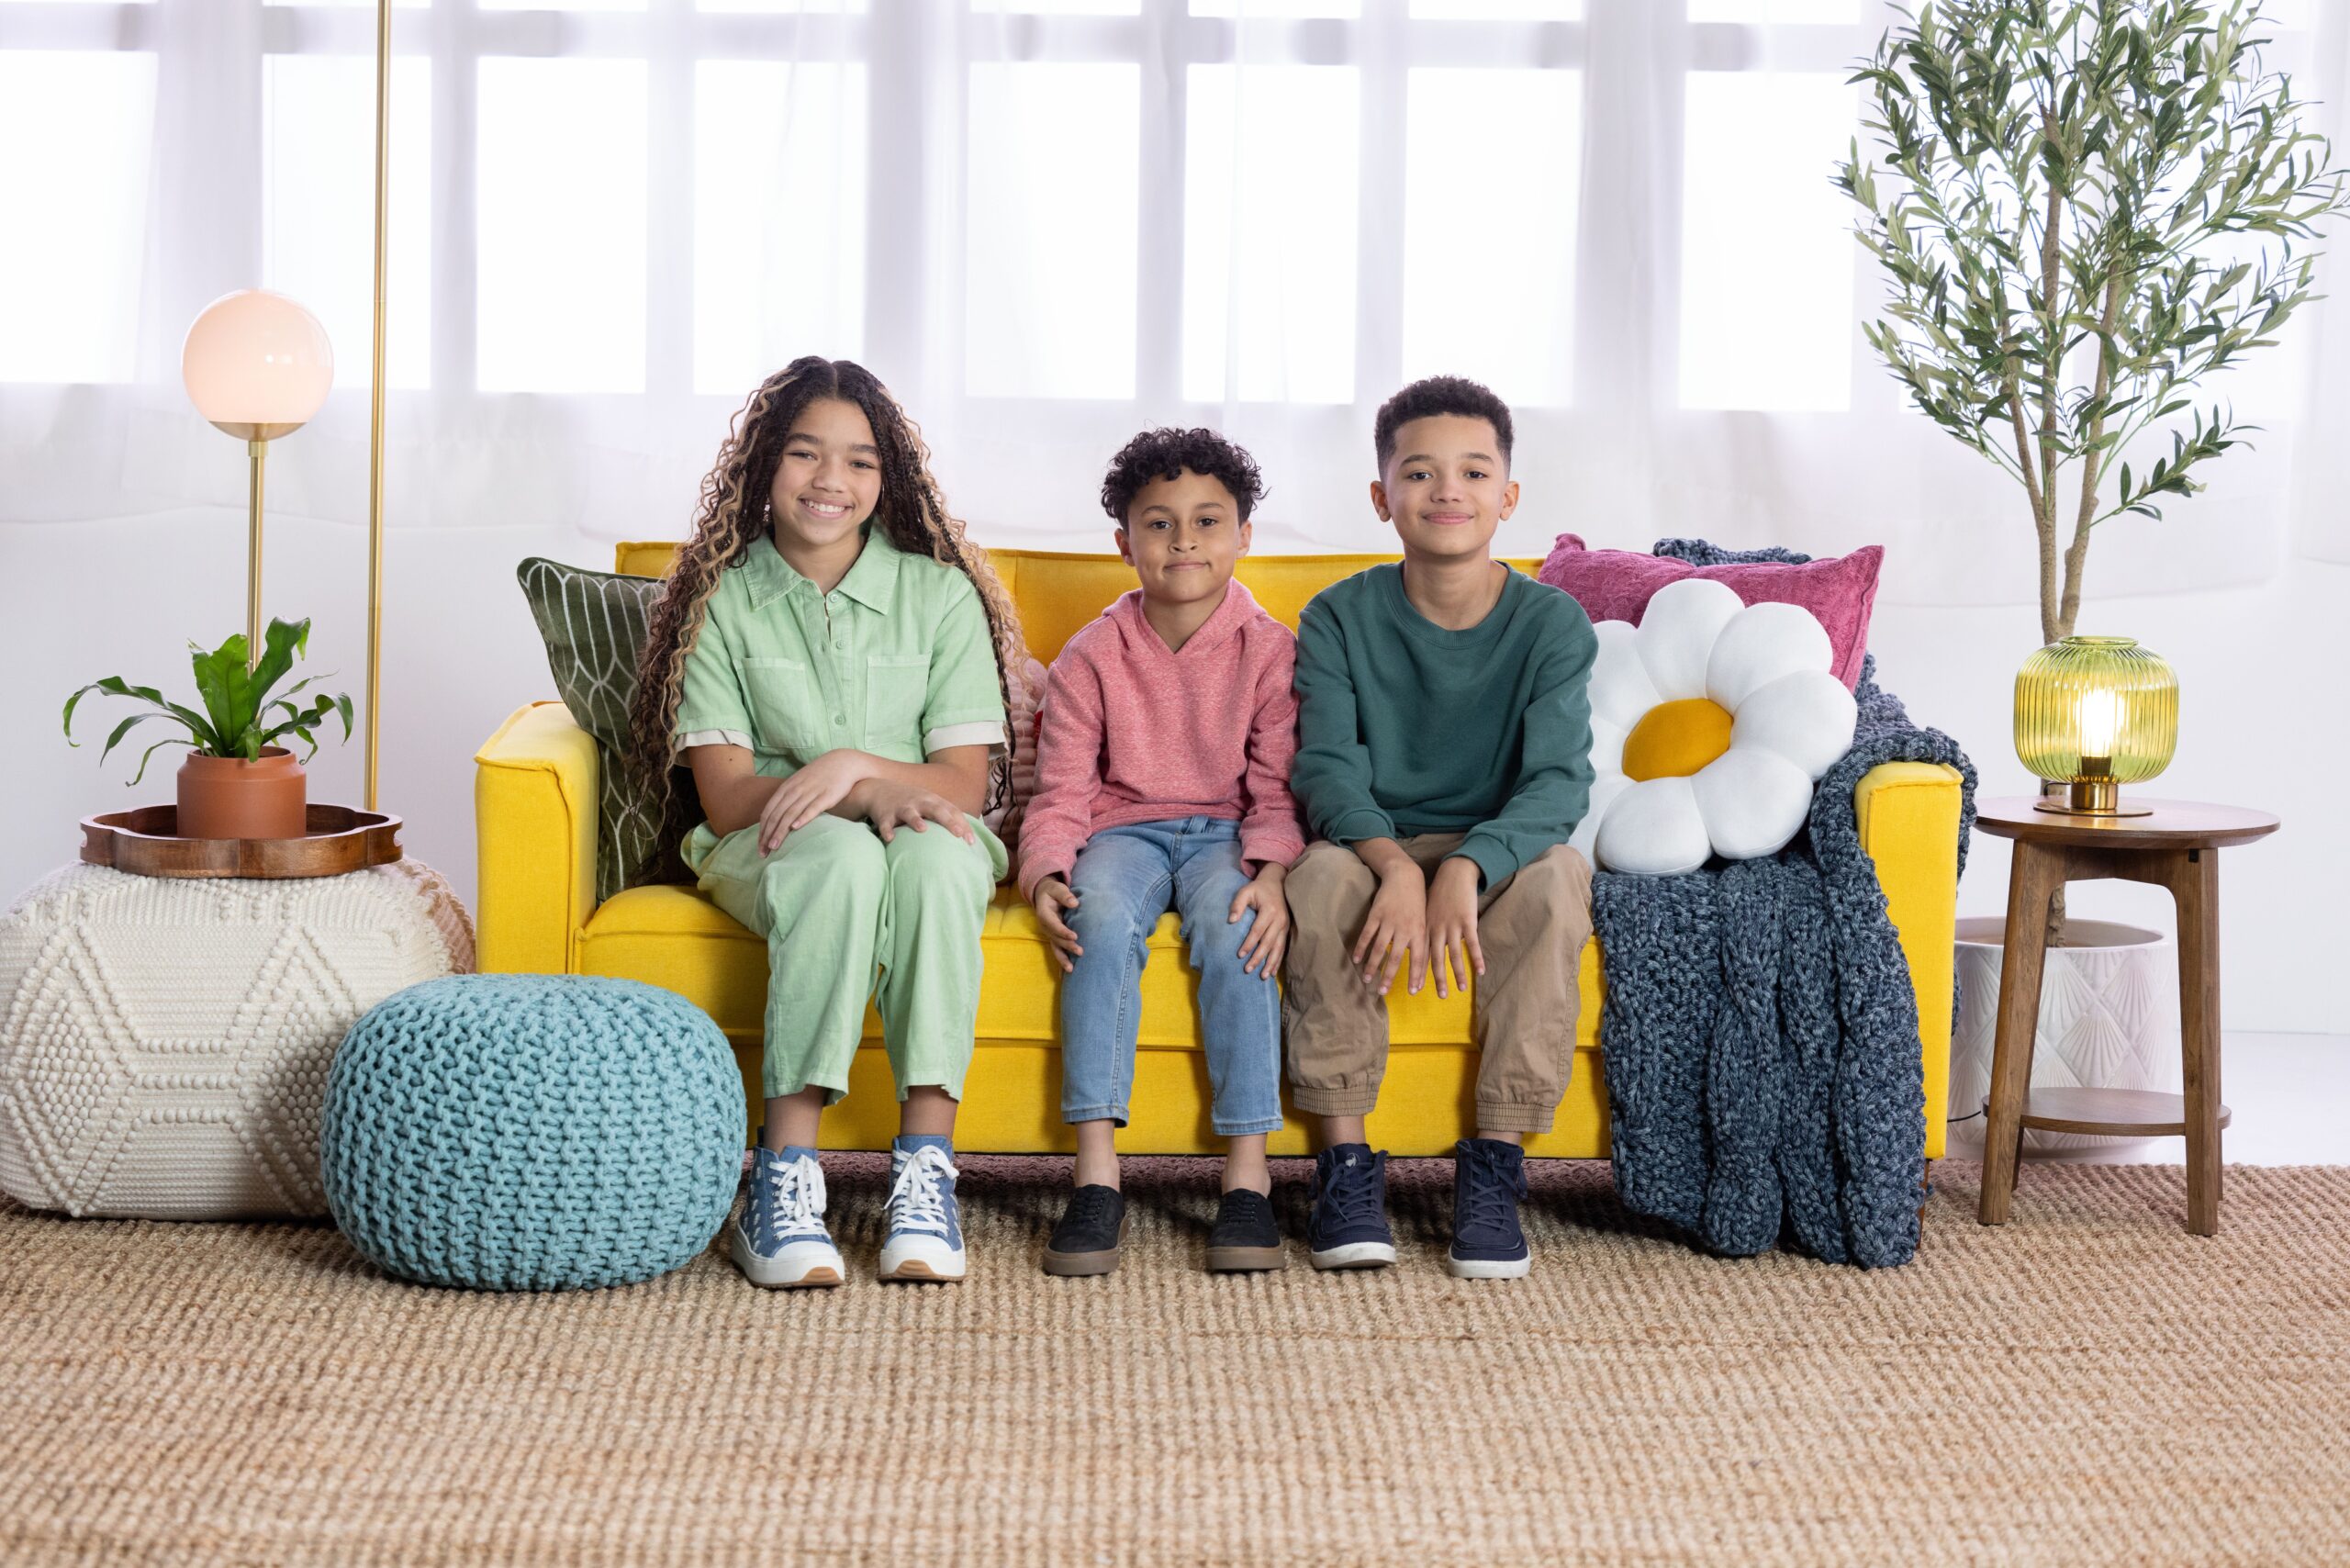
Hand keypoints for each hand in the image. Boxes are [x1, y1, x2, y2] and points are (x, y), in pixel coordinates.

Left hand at [758, 749, 868, 853]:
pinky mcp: (826, 795)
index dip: (762, 830)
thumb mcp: (799, 783)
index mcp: (786, 788)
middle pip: (777, 815)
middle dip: (768, 835)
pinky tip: (795, 828)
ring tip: (774, 846)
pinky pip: (812, 808)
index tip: (759, 846)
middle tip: (763, 853)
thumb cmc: (819, 776)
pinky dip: (803, 818)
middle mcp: (795, 790)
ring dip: (780, 831)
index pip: (769, 811)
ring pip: (791, 813)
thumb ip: (788, 798)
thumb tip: (777, 818)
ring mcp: (810, 792)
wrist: (843, 762)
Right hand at [857, 777, 977, 846]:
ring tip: (923, 829)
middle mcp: (919, 802)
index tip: (971, 841)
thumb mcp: (930, 803)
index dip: (963, 825)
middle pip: (935, 810)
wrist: (879, 790)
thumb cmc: (912, 801)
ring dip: (916, 820)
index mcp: (933, 801)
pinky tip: (890, 839)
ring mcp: (902, 807)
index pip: (952, 811)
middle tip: (958, 833)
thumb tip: (969, 837)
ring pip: (910, 813)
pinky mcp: (885, 815)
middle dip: (947, 821)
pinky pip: (885, 824)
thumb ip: (948, 816)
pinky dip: (886, 831)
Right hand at [1032, 876, 1081, 972]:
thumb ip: (1064, 895)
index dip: (1063, 931)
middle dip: (1067, 946)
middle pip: (1056, 939)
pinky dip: (1062, 961)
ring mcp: (1049, 934)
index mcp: (1044, 914)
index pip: (1053, 924)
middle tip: (1080, 951)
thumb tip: (1074, 903)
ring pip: (1055, 948)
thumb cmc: (1052, 891)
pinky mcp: (1053, 937)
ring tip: (1071, 969)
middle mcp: (1045, 927)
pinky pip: (1057, 950)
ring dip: (1063, 959)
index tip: (1075, 936)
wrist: (1044, 895)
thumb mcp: (1057, 888)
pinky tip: (1068, 971)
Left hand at [1229, 863, 1288, 978]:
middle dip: (1258, 958)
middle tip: (1247, 970)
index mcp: (1269, 911)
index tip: (1239, 955)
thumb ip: (1237, 905)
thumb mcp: (1245, 891)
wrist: (1277, 883)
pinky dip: (1278, 960)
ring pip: (1278, 948)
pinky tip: (1272, 971)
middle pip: (1268, 943)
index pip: (1257, 931)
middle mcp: (1279, 920)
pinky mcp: (1287, 930)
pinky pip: (1282, 948)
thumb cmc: (1258, 889)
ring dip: (1270, 963)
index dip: (1249, 944)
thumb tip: (1231, 921)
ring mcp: (1285, 926)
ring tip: (1262, 976)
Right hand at [1351, 860, 1427, 996]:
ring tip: (1367, 980)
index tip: (1413, 992)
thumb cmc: (1417, 903)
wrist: (1405, 876)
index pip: (1419, 959)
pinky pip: (1367, 934)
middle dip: (1390, 976)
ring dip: (1372, 966)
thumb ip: (1421, 942)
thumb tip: (1421, 966)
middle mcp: (1405, 929)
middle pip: (1396, 957)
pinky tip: (1356, 959)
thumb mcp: (1424, 922)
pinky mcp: (1376, 914)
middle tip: (1383, 992)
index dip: (1416, 976)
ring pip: (1379, 948)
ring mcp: (1389, 921)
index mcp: (1419, 932)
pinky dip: (1361, 948)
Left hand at [1424, 857, 1485, 999]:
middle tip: (1441, 997)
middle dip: (1438, 979)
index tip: (1416, 990)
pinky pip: (1473, 943)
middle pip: (1436, 959)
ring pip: (1454, 955)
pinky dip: (1476, 958)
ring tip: (1462, 989)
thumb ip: (1425, 928)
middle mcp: (1437, 929)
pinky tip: (1480, 971)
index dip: (1418, 973)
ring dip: (1458, 974)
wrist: (1453, 873)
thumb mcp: (1426, 910)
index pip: (1420, 955)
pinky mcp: (1467, 921)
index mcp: (1425, 928)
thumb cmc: (1440, 892)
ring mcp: (1452, 926)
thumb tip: (1420, 943)